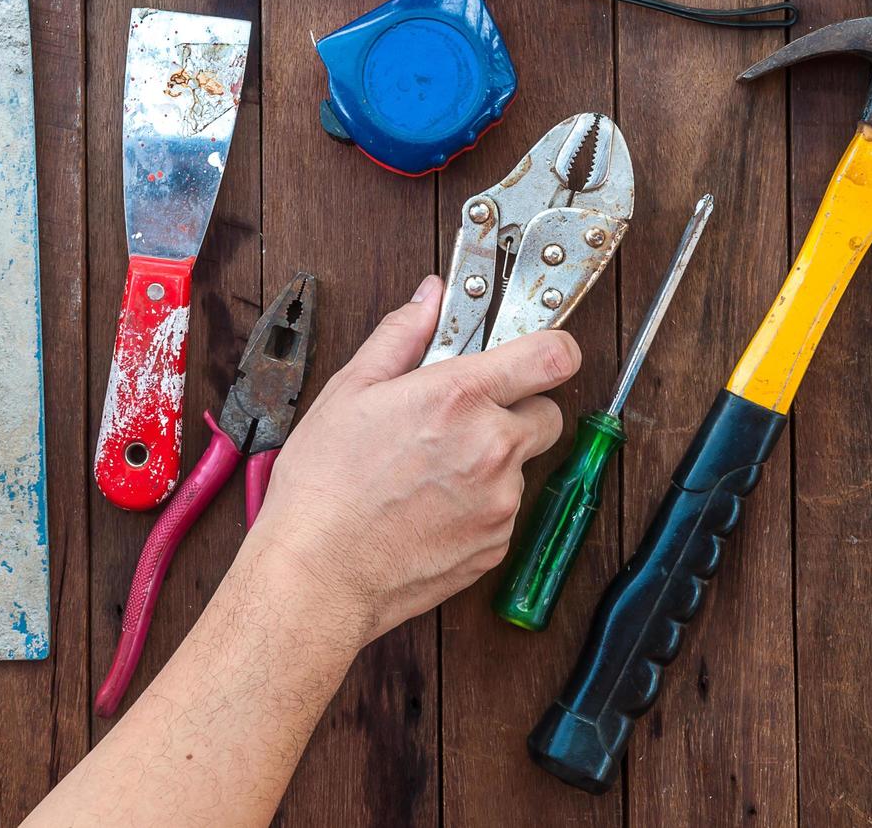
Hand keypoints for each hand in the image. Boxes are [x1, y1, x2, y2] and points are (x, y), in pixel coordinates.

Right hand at [245, 274, 581, 648]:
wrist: (318, 573)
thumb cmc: (324, 486)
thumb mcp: (350, 391)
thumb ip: (401, 336)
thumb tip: (429, 299)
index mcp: (459, 398)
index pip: (553, 356)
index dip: (551, 348)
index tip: (537, 352)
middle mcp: (491, 447)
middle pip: (547, 413)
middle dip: (514, 410)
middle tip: (462, 419)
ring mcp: (500, 501)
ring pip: (521, 465)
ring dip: (491, 462)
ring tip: (428, 473)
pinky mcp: (496, 544)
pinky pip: (504, 511)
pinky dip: (478, 506)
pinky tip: (429, 508)